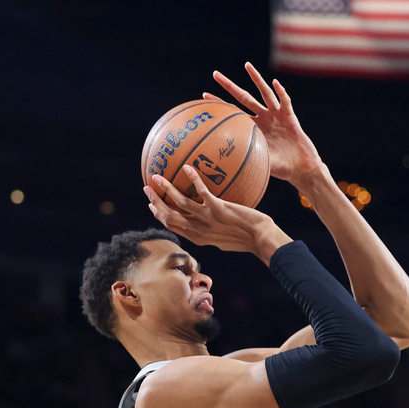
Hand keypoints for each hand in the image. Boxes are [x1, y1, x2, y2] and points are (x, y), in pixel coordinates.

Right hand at [145, 167, 289, 262]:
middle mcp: (199, 229)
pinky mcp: (218, 209)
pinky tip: (187, 167)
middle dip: (156, 202)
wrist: (260, 239)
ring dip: (166, 189)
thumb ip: (212, 230)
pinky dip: (193, 179)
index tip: (151, 205)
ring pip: (180, 203)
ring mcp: (208, 219)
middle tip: (147, 188)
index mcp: (198, 237)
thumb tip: (210, 217)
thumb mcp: (224, 238)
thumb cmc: (246, 239)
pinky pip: (202, 192)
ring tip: (157, 176)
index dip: (159, 215)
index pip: (172, 226)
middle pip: (169, 216)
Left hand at [205, 62, 321, 185]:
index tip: (204, 96)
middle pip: (244, 97)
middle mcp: (263, 118)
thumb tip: (226, 166)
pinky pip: (285, 102)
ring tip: (247, 65)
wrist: (301, 168)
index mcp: (254, 128)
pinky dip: (281, 93)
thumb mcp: (260, 163)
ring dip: (256, 79)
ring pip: (264, 93)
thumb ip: (247, 159)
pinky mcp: (290, 117)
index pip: (233, 113)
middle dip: (229, 86)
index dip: (220, 104)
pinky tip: (275, 83)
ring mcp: (276, 115)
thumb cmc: (281, 169)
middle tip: (215, 74)